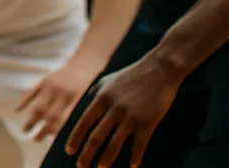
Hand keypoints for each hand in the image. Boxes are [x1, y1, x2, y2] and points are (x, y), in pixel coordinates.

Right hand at [18, 58, 101, 143]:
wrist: (88, 60)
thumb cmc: (95, 84)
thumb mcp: (94, 99)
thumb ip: (83, 113)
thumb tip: (74, 134)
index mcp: (78, 97)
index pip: (66, 119)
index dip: (59, 132)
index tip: (55, 144)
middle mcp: (63, 92)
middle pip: (51, 115)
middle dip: (43, 130)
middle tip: (37, 140)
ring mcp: (52, 85)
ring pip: (39, 105)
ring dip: (31, 120)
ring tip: (26, 132)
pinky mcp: (45, 80)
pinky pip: (32, 91)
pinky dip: (24, 101)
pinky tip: (17, 111)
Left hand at [64, 56, 183, 167]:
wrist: (159, 70)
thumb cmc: (131, 75)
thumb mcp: (107, 80)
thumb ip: (94, 93)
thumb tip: (84, 107)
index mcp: (101, 98)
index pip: (83, 122)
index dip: (75, 138)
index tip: (69, 151)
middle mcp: (113, 109)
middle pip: (96, 136)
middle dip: (87, 154)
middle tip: (81, 166)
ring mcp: (131, 116)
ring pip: (114, 143)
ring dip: (106, 159)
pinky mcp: (148, 122)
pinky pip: (139, 145)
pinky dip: (135, 158)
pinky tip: (131, 167)